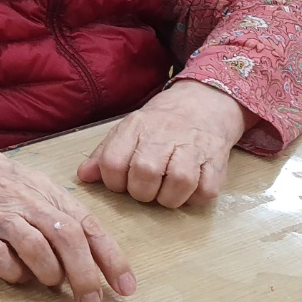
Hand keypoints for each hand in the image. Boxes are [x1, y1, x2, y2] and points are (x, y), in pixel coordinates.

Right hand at [0, 123, 134, 301]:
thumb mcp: (35, 188)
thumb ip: (62, 216)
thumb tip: (92, 255)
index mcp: (48, 194)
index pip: (89, 227)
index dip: (111, 259)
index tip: (125, 288)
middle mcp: (28, 204)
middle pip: (68, 240)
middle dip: (85, 276)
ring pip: (36, 247)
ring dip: (49, 273)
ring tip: (49, 283)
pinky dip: (12, 272)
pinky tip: (15, 276)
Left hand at [78, 80, 249, 207]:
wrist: (205, 103)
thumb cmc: (160, 124)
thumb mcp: (127, 131)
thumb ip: (104, 154)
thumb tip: (84, 176)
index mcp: (135, 127)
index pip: (112, 161)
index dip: (113, 182)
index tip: (121, 184)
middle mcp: (164, 134)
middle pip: (145, 173)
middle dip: (141, 192)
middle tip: (145, 190)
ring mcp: (193, 146)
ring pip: (179, 182)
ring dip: (169, 198)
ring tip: (166, 193)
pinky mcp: (217, 160)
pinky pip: (206, 190)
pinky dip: (195, 198)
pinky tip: (189, 191)